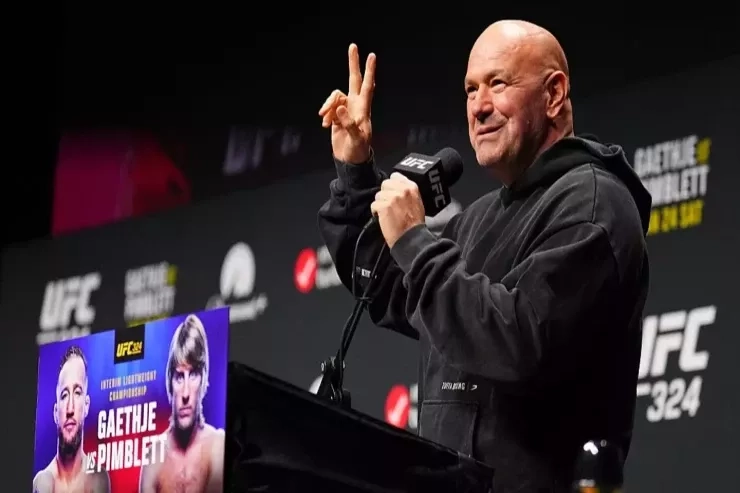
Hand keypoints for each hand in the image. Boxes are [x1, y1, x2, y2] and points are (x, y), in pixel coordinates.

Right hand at [318, 43, 375, 163]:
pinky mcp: (336, 115)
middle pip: (353, 79)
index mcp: (363, 108)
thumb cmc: (358, 149)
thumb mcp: (356, 138)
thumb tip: (339, 108)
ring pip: (334, 96)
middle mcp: (355, 105)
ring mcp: (345, 109)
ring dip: (327, 106)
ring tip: (324, 120)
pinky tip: (326, 125)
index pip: (367, 85)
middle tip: (353, 46)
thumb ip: (348, 123)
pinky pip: (328, 108)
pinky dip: (325, 115)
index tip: (371, 56)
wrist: (349, 159)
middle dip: (353, 63)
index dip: (369, 71)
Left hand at [370, 173, 425, 247]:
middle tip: (389, 205)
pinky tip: (383, 218)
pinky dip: (376, 212)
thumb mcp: (417, 202)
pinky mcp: (384, 206)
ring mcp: (393, 197)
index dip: (392, 185)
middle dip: (385, 194)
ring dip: (380, 204)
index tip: (392, 193)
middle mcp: (402, 190)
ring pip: (378, 195)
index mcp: (412, 187)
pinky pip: (374, 205)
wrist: (411, 237)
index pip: (395, 176)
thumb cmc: (414, 223)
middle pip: (384, 184)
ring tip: (387, 213)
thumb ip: (407, 192)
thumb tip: (396, 187)